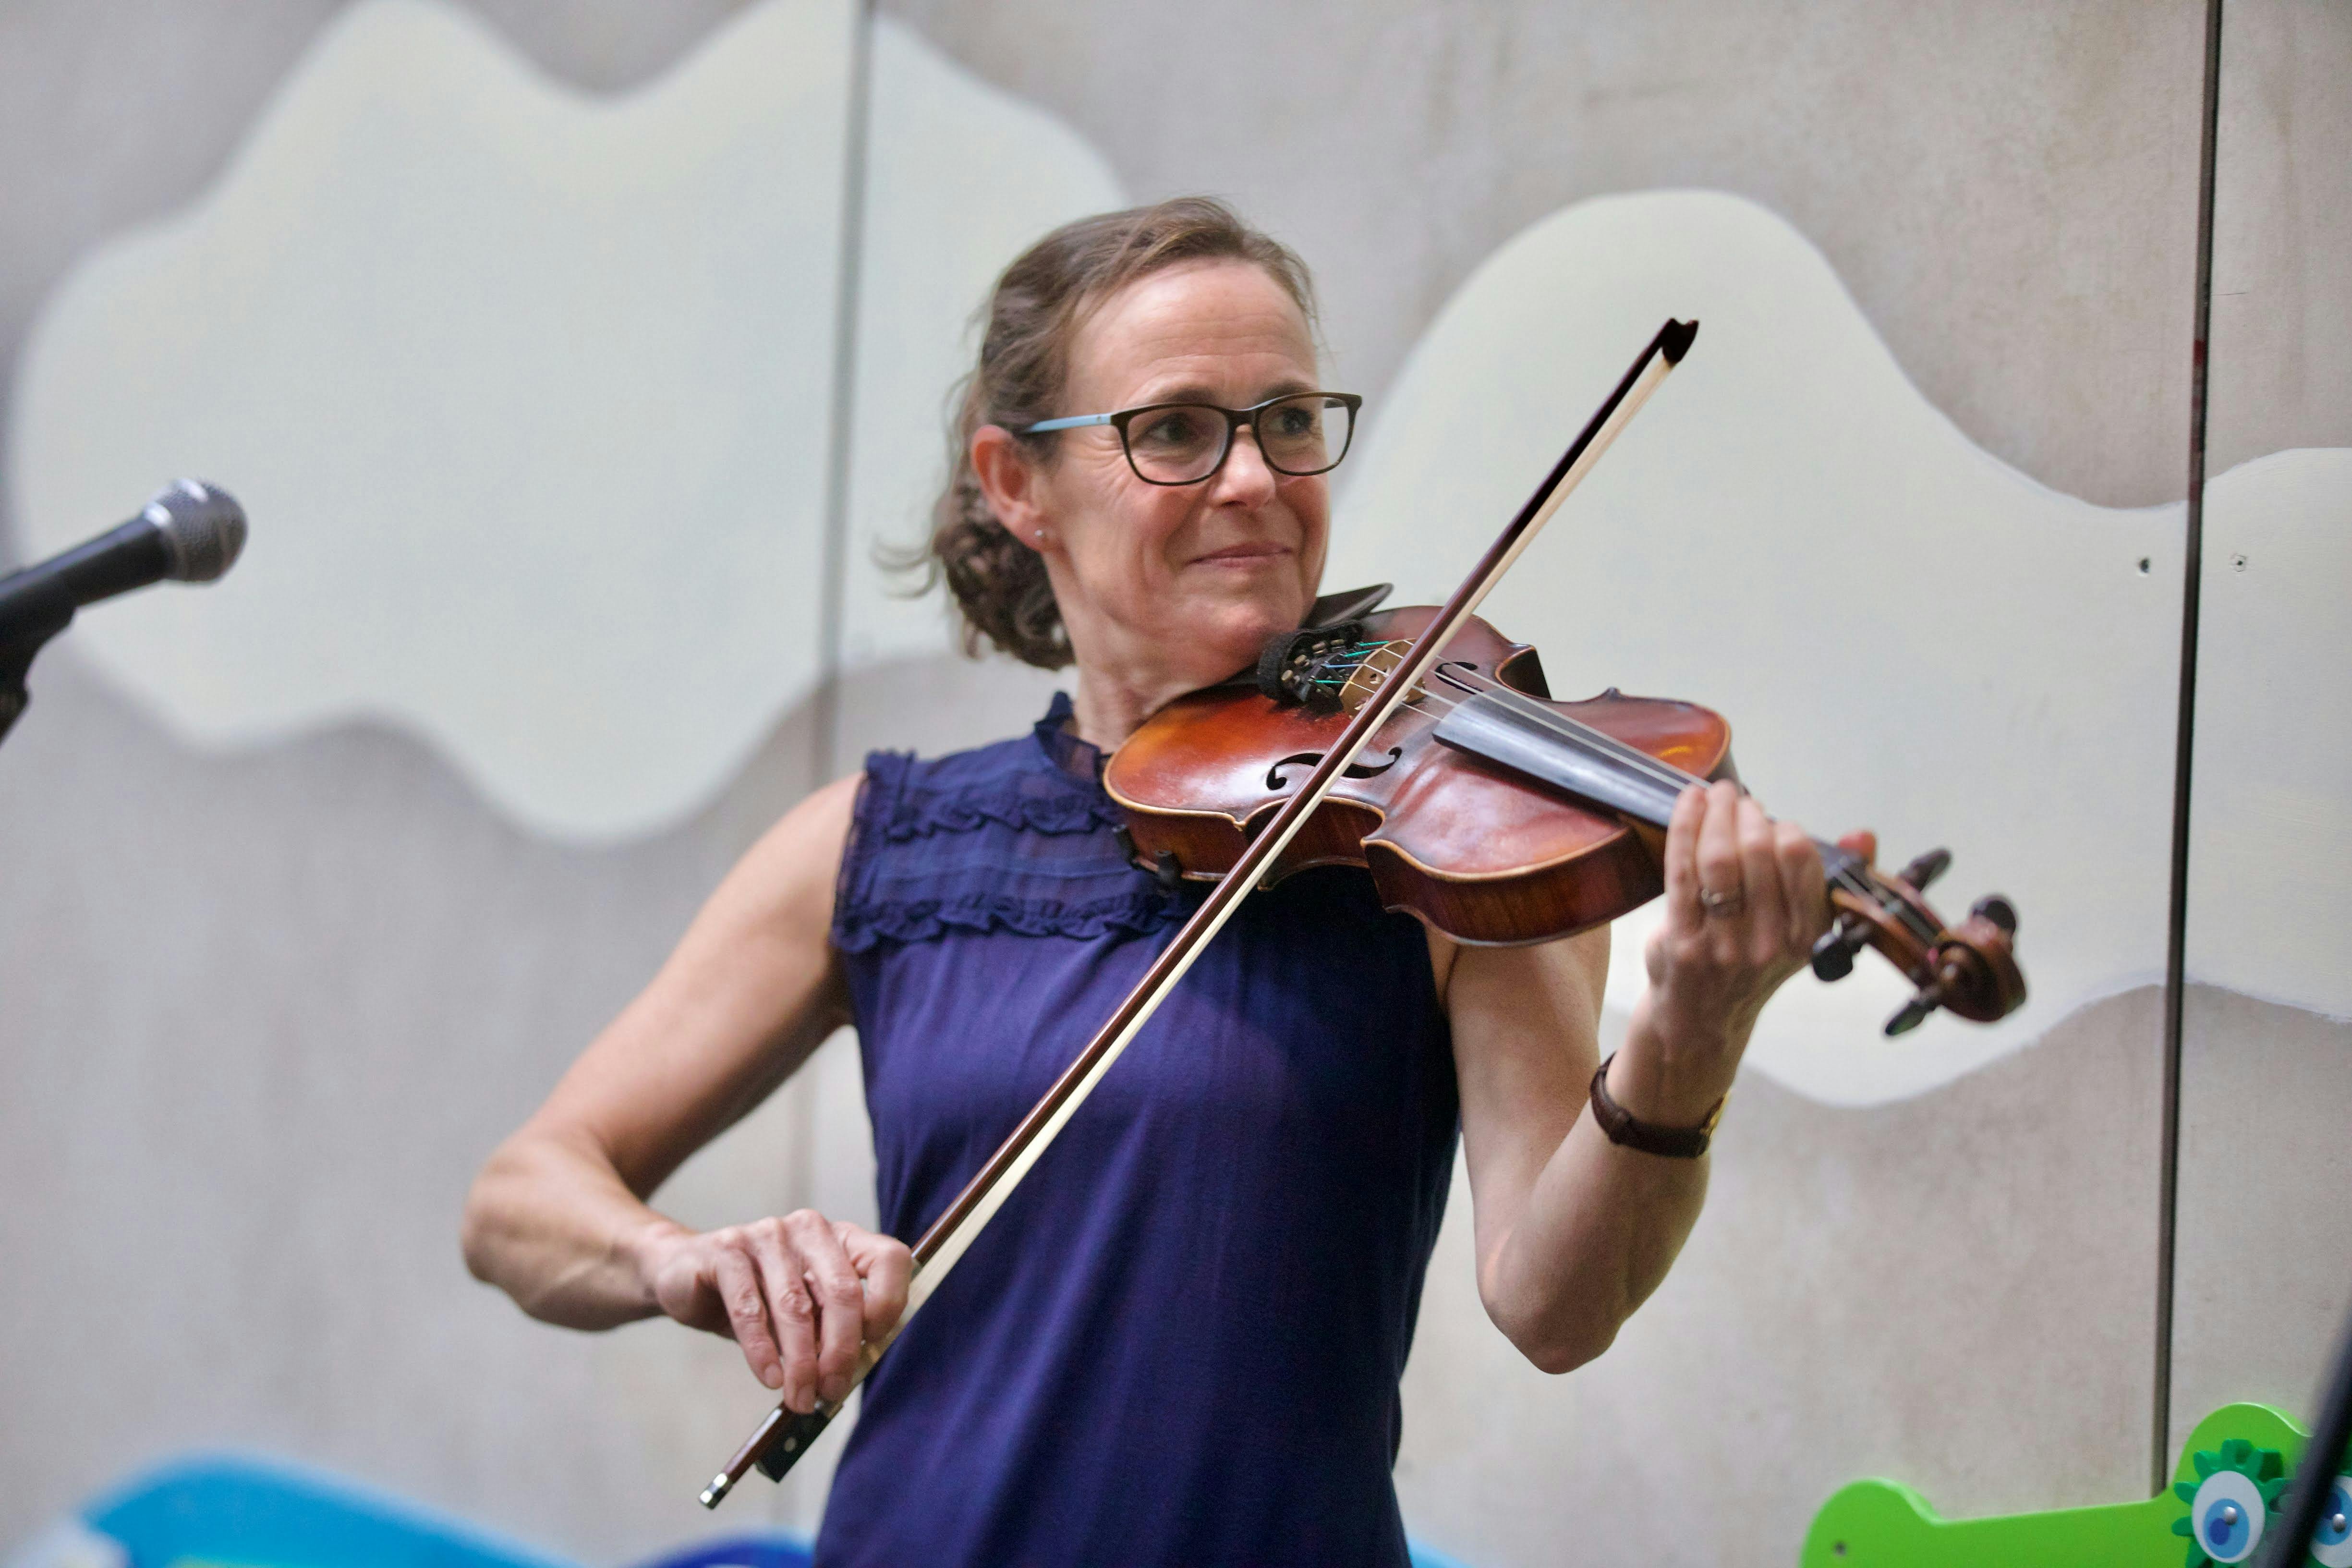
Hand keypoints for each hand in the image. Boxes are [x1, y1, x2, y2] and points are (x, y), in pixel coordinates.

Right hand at [638, 1210, 912, 1411]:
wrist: (688, 1276)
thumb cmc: (760, 1300)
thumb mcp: (805, 1314)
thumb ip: (830, 1332)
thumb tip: (850, 1375)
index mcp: (842, 1239)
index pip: (888, 1259)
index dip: (890, 1304)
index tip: (875, 1345)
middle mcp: (810, 1229)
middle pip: (843, 1291)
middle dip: (840, 1350)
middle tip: (832, 1391)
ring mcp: (768, 1234)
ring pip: (795, 1306)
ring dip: (801, 1362)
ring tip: (800, 1398)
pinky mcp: (727, 1250)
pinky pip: (750, 1308)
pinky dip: (762, 1350)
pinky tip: (769, 1378)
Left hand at [1618, 781, 1832, 1123]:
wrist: (1702, 1019)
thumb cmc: (1752, 962)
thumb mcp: (1802, 930)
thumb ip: (1830, 880)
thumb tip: (1864, 835)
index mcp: (1808, 937)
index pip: (1804, 864)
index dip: (1786, 830)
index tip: (1774, 819)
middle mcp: (1769, 943)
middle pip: (1758, 854)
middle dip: (1747, 813)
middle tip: (1736, 799)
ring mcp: (1723, 944)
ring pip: (1719, 861)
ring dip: (1716, 815)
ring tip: (1715, 796)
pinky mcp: (1681, 940)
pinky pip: (1681, 871)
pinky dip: (1684, 827)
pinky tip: (1688, 802)